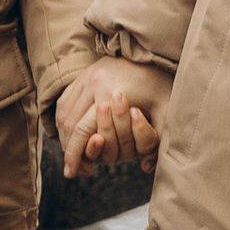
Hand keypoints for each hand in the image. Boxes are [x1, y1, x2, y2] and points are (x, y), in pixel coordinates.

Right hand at [56, 56, 172, 178]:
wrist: (154, 55)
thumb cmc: (162, 86)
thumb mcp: (165, 112)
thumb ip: (155, 139)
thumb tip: (145, 166)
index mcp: (110, 92)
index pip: (84, 129)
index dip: (77, 154)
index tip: (73, 173)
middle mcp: (93, 82)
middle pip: (69, 123)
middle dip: (67, 149)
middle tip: (70, 170)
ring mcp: (86, 76)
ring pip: (64, 112)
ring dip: (64, 136)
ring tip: (70, 156)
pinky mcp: (84, 74)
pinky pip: (65, 101)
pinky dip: (64, 121)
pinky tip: (69, 136)